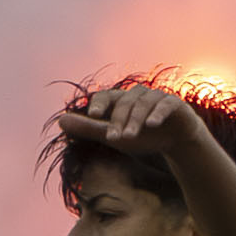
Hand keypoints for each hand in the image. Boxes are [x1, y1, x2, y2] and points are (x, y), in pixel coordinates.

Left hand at [55, 85, 206, 156]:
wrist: (175, 141)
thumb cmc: (142, 136)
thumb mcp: (113, 135)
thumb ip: (89, 128)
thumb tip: (60, 121)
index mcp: (122, 100)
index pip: (107, 96)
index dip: (99, 104)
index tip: (93, 116)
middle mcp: (138, 95)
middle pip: (125, 103)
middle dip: (118, 121)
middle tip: (114, 139)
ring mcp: (157, 97)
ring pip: (143, 104)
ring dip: (135, 120)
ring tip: (129, 138)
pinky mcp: (174, 104)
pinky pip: (165, 105)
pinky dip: (158, 114)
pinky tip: (152, 125)